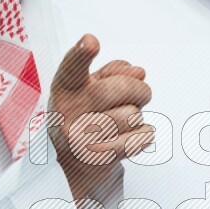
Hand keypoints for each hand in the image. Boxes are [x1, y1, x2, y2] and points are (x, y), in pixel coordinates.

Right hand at [48, 33, 154, 202]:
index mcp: (64, 88)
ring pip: (132, 115)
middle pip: (118, 88)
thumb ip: (113, 74)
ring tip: (123, 123)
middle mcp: (67, 111)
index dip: (81, 54)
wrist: (68, 167)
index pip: (72, 68)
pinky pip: (139, 138)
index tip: (91, 41)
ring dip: (137, 117)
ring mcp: (80, 137)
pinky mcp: (97, 158)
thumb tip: (139, 72)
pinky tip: (132, 137)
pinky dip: (145, 135)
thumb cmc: (83, 119)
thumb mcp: (89, 90)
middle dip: (139, 90)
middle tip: (142, 94)